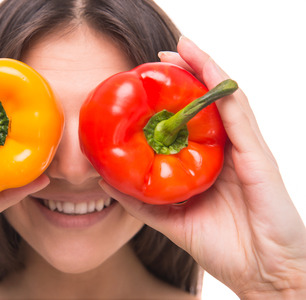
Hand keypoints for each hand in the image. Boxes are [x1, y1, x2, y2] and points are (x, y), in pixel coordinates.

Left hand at [102, 37, 305, 297]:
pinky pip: (240, 118)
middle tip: (161, 56)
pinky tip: (208, 74)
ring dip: (205, 69)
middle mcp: (230, 150)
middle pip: (209, 102)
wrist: (262, 273)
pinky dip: (224, 93)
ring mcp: (246, 150)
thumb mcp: (169, 218)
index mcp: (210, 162)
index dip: (173, 96)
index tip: (147, 80)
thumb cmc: (222, 246)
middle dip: (187, 73)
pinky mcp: (259, 158)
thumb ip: (139, 198)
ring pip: (226, 99)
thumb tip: (105, 178)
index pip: (192, 119)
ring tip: (182, 48)